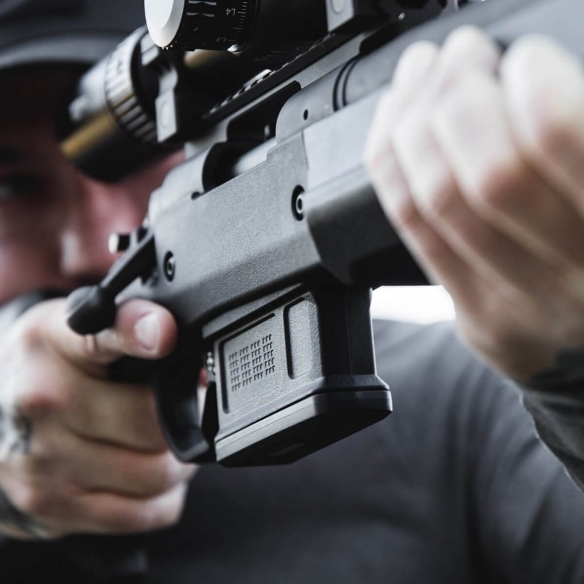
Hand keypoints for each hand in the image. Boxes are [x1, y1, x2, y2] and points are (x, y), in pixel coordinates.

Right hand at [0, 298, 194, 538]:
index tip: (164, 333)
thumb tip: (182, 345)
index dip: (137, 331)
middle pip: (153, 422)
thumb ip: (127, 325)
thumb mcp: (73, 328)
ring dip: (179, 463)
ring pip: (156, 473)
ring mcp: (44, 460)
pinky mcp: (52, 506)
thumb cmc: (48, 370)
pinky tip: (151, 476)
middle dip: (184, 419)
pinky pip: (140, 514)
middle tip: (186, 411)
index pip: (99, 336)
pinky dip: (163, 498)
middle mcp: (43, 401)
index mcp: (53, 344)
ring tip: (168, 443)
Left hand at [365, 26, 583, 382]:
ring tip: (425, 73)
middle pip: (488, 175)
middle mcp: (575, 276)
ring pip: (436, 199)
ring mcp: (517, 302)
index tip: (524, 58)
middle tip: (462, 54)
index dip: (532, 88)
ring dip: (416, 121)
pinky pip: (411, 227)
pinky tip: (397, 121)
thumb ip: (578, 136)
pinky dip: (392, 163)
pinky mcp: (474, 313)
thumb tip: (530, 71)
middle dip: (461, 97)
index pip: (560, 145)